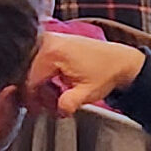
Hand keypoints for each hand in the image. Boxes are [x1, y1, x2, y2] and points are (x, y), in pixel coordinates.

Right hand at [23, 33, 144, 117]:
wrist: (122, 61)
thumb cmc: (108, 73)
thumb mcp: (87, 93)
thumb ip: (67, 104)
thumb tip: (57, 110)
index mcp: (52, 52)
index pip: (29, 81)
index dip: (32, 100)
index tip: (37, 110)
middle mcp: (48, 41)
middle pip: (28, 74)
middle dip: (37, 93)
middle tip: (50, 105)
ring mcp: (51, 40)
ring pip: (32, 69)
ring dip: (42, 86)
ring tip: (57, 97)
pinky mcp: (55, 42)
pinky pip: (40, 63)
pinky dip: (46, 77)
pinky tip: (58, 87)